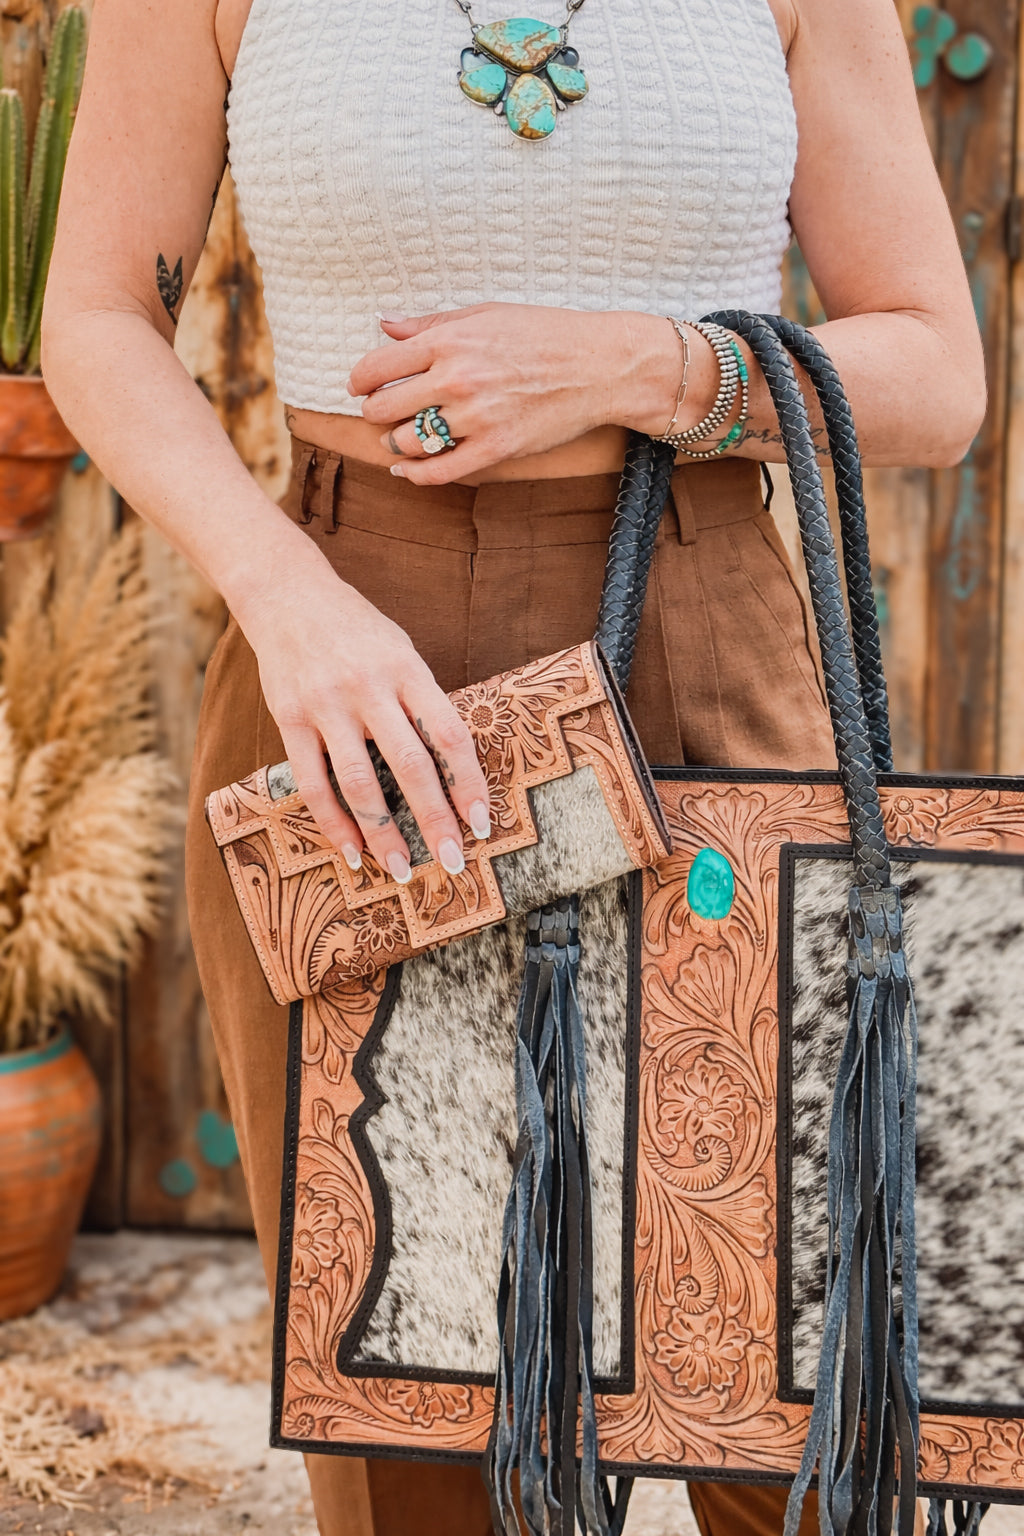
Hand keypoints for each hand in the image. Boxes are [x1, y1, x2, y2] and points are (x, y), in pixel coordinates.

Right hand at [237, 546, 491, 881]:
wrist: (286, 595)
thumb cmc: (355, 629)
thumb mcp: (400, 651)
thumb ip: (420, 701)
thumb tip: (450, 766)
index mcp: (407, 670)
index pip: (448, 735)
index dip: (468, 783)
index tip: (481, 823)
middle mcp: (369, 687)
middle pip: (410, 765)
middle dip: (434, 819)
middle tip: (451, 860)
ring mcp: (327, 704)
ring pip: (358, 781)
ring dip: (381, 832)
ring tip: (398, 868)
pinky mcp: (290, 718)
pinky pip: (313, 782)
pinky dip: (333, 822)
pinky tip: (350, 851)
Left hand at [348, 303, 682, 483]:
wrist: (600, 366)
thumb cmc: (545, 334)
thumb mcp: (486, 314)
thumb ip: (432, 323)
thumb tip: (385, 325)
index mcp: (449, 342)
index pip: (378, 366)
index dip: (360, 380)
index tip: (360, 386)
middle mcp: (456, 380)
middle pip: (384, 408)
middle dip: (376, 412)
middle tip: (384, 412)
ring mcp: (476, 418)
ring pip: (408, 441)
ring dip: (396, 442)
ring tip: (402, 436)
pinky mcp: (496, 449)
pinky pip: (439, 472)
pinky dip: (415, 474)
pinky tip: (405, 469)